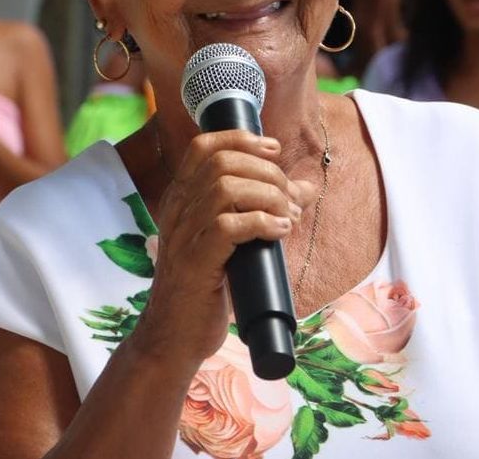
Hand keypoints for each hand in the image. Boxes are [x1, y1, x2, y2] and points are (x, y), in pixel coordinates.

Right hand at [131, 130, 314, 371]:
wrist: (172, 338)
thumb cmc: (204, 289)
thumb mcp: (231, 243)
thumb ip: (260, 212)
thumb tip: (305, 190)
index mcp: (180, 200)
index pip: (202, 147)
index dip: (241, 138)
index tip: (273, 149)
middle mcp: (177, 211)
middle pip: (222, 163)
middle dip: (267, 172)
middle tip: (290, 198)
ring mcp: (183, 236)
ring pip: (226, 189)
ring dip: (269, 197)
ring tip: (288, 217)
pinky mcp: (195, 263)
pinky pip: (228, 226)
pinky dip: (262, 223)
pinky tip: (280, 232)